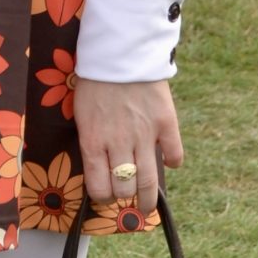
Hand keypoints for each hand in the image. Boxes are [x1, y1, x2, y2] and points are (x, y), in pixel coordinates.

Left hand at [73, 75, 183, 215]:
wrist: (119, 52)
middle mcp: (119, 143)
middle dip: (125, 199)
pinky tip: (169, 163)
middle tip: (128, 200)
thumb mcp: (83, 116)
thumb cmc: (94, 84)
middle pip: (124, 189)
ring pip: (148, 181)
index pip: (99, 188)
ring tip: (149, 205)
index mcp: (94, 142)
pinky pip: (175, 154)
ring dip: (148, 197)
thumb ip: (93, 142)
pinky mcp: (166, 122)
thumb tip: (102, 169)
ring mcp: (144, 134)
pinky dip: (173, 162)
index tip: (106, 198)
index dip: (103, 198)